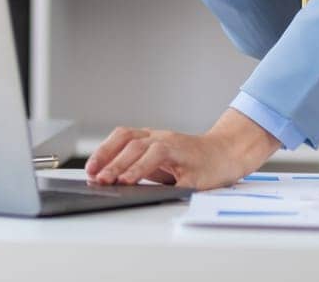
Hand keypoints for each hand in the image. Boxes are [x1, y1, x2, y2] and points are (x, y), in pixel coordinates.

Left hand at [84, 109, 282, 190]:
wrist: (228, 155)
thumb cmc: (194, 161)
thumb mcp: (163, 163)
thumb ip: (141, 167)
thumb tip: (111, 179)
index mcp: (154, 137)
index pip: (123, 136)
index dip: (104, 150)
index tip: (90, 168)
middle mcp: (163, 138)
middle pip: (131, 143)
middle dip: (110, 161)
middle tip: (97, 178)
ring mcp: (177, 148)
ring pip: (146, 149)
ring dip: (127, 165)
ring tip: (114, 181)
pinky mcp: (190, 164)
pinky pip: (166, 164)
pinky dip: (148, 171)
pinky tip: (138, 182)